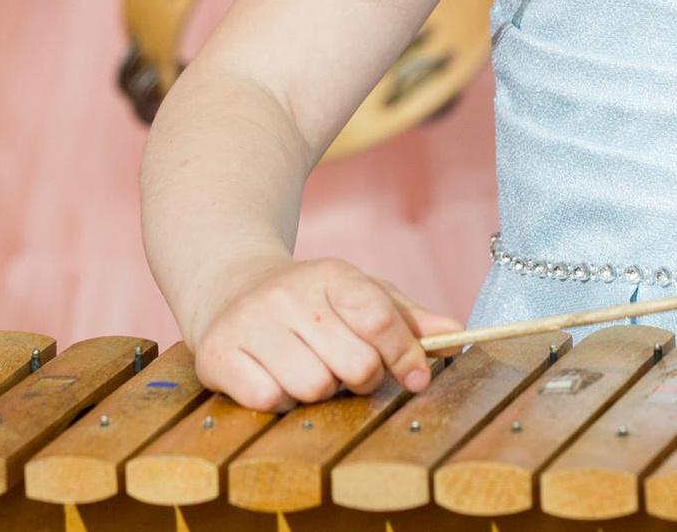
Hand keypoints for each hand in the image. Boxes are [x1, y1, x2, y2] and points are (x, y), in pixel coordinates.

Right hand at [185, 256, 460, 409]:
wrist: (229, 289)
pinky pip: (268, 400)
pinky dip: (279, 401)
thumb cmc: (311, 302)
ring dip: (318, 391)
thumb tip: (458, 333)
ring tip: (308, 370)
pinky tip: (275, 378)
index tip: (417, 378)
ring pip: (312, 388)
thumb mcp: (360, 295)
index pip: (379, 318)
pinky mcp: (218, 353)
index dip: (405, 355)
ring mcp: (250, 322)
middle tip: (346, 368)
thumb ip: (409, 318)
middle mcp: (287, 293)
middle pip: (353, 364)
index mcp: (331, 274)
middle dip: (360, 378)